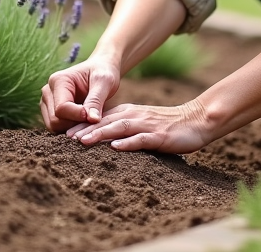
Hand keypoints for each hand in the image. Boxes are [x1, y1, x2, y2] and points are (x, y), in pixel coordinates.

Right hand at [40, 56, 121, 132]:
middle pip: (55, 120)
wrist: (99, 69)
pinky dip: (70, 129)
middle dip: (75, 125)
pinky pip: (57, 127)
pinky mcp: (50, 111)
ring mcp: (47, 102)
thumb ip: (96, 100)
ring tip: (89, 120)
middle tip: (93, 120)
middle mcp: (48, 91)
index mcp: (58, 80)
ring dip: (72, 128)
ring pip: (54, 126)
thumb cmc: (102, 72)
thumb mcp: (104, 82)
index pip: (61, 108)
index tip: (94, 118)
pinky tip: (83, 121)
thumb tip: (92, 120)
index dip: (77, 117)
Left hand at [67, 98, 215, 153]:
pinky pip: (141, 139)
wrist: (196, 120)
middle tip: (65, 139)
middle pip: (105, 122)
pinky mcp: (159, 136)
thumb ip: (124, 128)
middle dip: (84, 130)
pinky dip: (127, 143)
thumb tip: (103, 140)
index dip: (82, 125)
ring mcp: (146, 125)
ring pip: (119, 128)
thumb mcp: (142, 124)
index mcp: (129, 113)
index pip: (101, 118)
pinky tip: (115, 148)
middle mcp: (134, 116)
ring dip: (100, 134)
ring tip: (82, 141)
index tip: (63, 135)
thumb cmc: (168, 125)